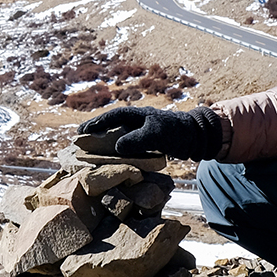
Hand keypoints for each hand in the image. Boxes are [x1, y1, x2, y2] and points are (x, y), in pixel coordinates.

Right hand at [75, 105, 222, 160]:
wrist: (196, 137)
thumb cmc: (176, 132)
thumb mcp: (155, 135)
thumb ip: (136, 140)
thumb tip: (117, 148)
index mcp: (136, 115)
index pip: (110, 117)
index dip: (94, 124)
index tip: (80, 132)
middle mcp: (136, 121)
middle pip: (111, 127)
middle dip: (96, 133)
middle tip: (80, 143)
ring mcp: (141, 132)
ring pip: (118, 137)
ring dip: (106, 144)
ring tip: (91, 154)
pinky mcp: (147, 143)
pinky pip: (128, 147)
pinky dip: (118, 153)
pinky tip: (113, 162)